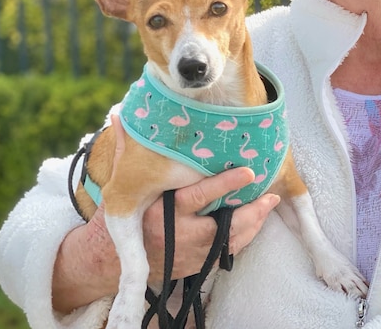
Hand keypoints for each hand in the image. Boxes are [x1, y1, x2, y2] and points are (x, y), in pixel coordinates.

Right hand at [52, 114, 279, 311]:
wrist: (110, 263)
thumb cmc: (121, 218)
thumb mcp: (120, 187)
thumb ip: (125, 152)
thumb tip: (118, 116)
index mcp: (162, 212)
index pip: (199, 195)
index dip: (226, 184)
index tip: (248, 171)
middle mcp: (180, 235)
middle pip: (224, 224)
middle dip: (250, 211)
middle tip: (270, 194)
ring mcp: (191, 253)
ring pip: (231, 240)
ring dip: (253, 223)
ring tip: (269, 202)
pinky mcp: (197, 265)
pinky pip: (227, 252)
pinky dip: (244, 237)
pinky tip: (256, 221)